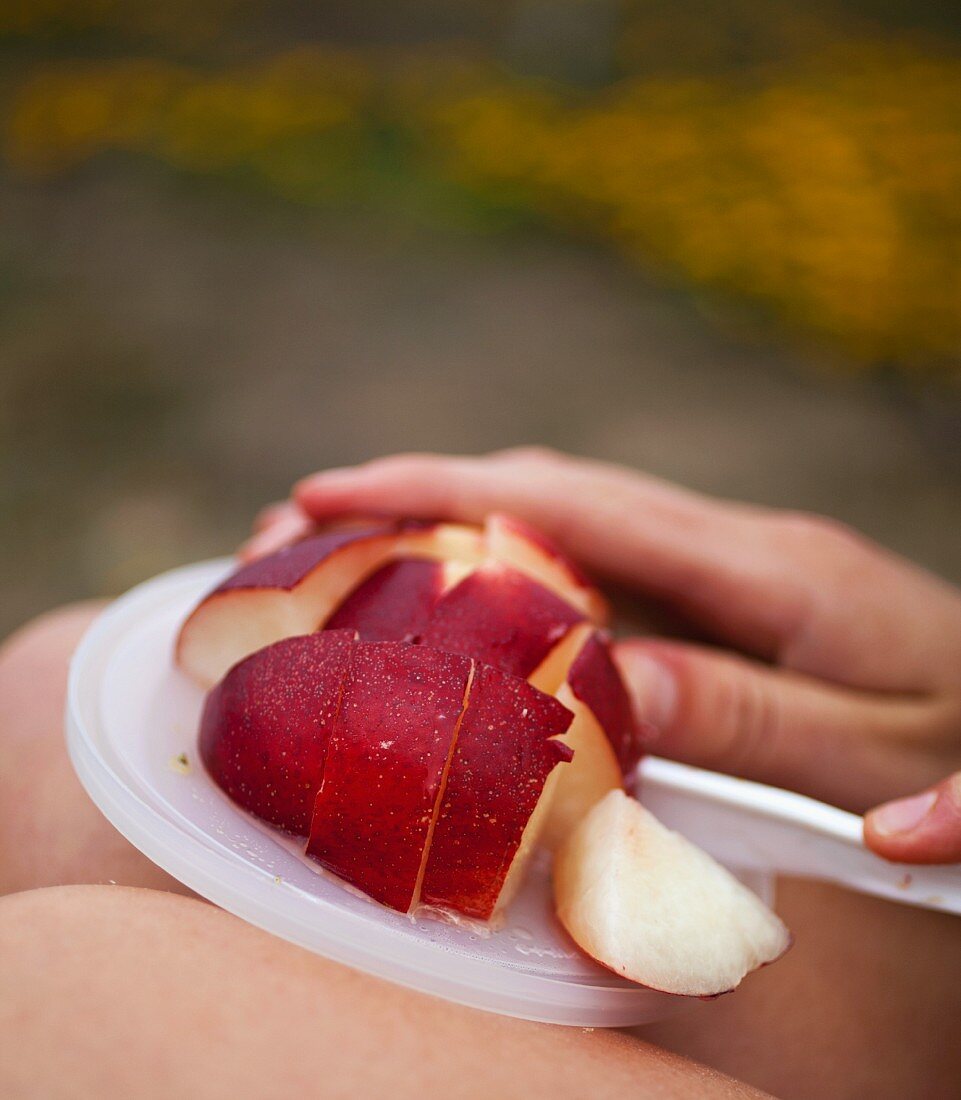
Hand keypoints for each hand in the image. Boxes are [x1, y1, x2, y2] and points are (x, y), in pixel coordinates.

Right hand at [253, 448, 960, 863]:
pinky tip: (470, 606)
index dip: (448, 485)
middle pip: (551, 491)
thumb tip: (608, 686)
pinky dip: (518, 579)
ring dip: (462, 526)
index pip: (576, 504)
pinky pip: (599, 575)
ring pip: (567, 524)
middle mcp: (728, 542)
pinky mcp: (720, 597)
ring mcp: (722, 564)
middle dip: (423, 493)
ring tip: (356, 556)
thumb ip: (746, 718)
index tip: (333, 492)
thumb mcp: (871, 751)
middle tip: (302, 521)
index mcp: (761, 564)